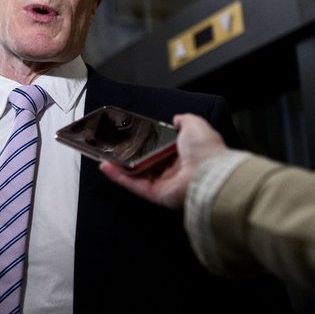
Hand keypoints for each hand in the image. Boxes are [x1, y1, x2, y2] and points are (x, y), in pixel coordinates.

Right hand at [99, 113, 227, 208]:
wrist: (209, 173)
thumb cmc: (205, 150)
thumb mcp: (195, 124)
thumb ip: (184, 120)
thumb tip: (177, 118)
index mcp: (185, 154)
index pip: (162, 148)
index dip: (147, 142)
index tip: (133, 136)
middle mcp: (174, 170)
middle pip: (147, 163)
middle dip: (130, 156)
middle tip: (115, 148)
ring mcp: (164, 183)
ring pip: (137, 175)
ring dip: (120, 167)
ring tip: (105, 157)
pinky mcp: (156, 195)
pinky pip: (134, 185)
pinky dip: (119, 177)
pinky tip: (106, 167)